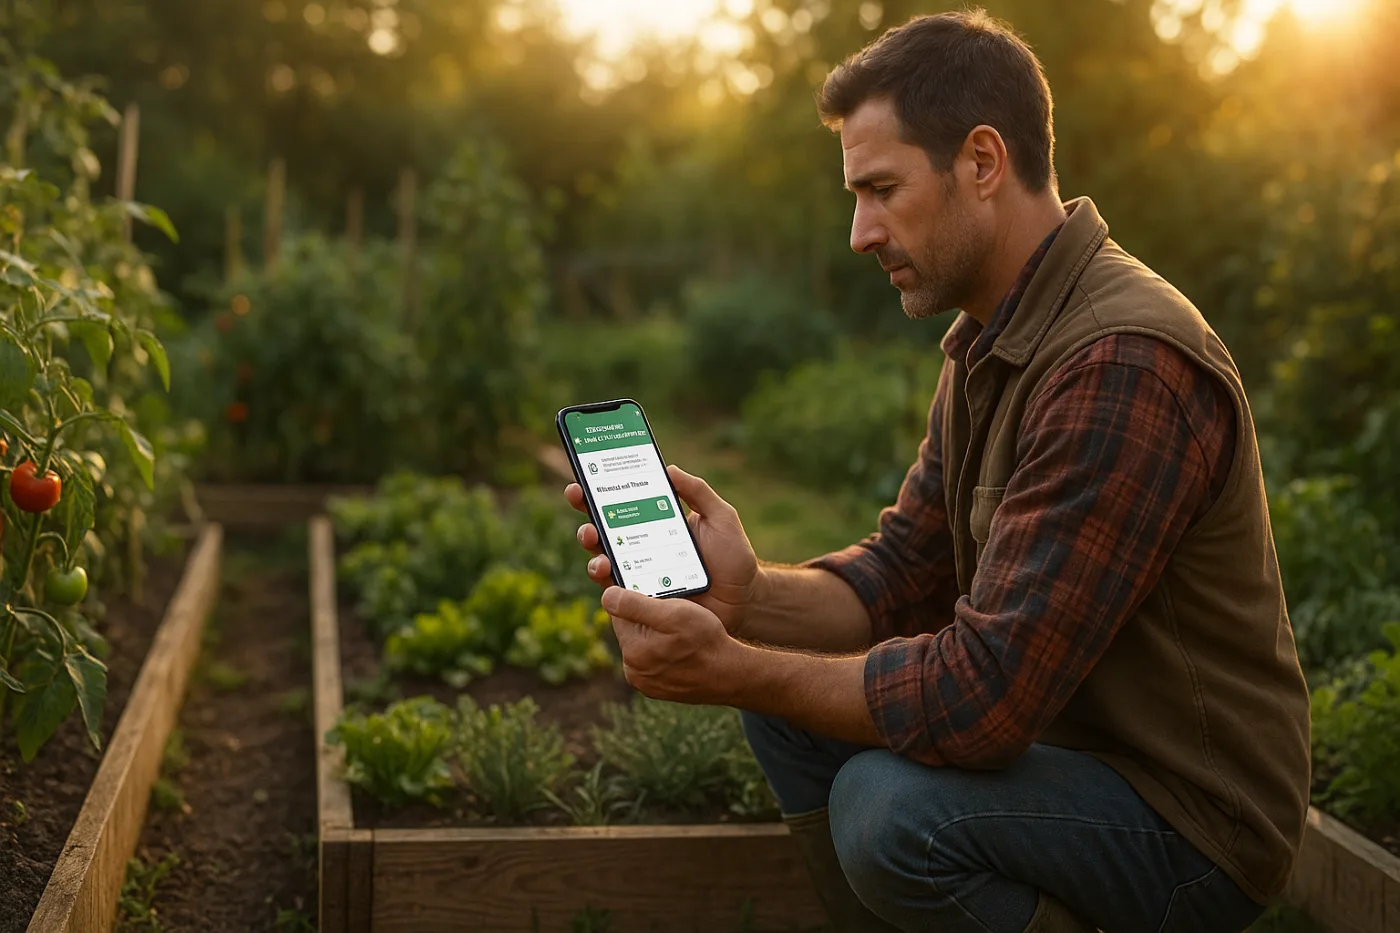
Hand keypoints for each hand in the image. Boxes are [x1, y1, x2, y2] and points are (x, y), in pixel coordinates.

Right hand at [564, 465, 761, 636]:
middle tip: (579, 497)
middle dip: (585, 510)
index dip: (600, 489)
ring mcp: (639, 574)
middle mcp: (642, 546)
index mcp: (657, 522)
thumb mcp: (721, 517)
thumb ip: (698, 492)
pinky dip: (605, 578)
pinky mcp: (642, 599)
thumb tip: (668, 468)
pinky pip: (615, 590)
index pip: (623, 502)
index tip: (585, 474)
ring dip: (591, 544)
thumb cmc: (733, 557)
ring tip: (592, 536)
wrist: (744, 600)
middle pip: (603, 526)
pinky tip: (605, 567)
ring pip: (602, 556)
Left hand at [600, 586, 738, 704]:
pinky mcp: (657, 690)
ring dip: (655, 635)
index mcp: (632, 651)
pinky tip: (682, 648)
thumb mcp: (673, 613)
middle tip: (674, 614)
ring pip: (643, 646)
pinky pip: (653, 662)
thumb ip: (635, 604)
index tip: (656, 595)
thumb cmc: (705, 640)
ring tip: (680, 632)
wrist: (730, 674)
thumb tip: (605, 595)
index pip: (620, 613)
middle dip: (647, 618)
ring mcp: (646, 684)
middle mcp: (633, 672)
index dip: (637, 598)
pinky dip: (663, 652)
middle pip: (631, 630)